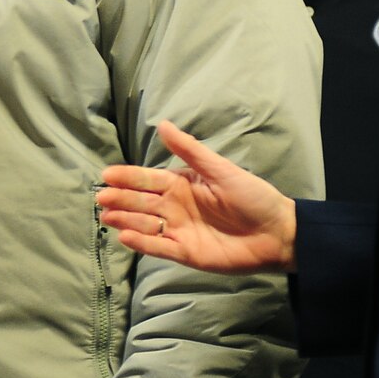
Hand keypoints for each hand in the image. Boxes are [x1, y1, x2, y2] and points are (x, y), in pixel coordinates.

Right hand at [96, 119, 297, 271]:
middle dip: (120, 199)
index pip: (148, 179)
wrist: (277, 232)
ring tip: (107, 216)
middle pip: (141, 202)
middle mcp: (176, 207)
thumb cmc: (252, 196)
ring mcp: (179, 231)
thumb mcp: (220, 169)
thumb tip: (161, 125)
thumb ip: (190, 150)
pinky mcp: (185, 253)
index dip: (128, 177)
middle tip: (101, 197)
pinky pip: (159, 247)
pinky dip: (142, 243)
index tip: (107, 174)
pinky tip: (125, 236)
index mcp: (182, 185)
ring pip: (145, 224)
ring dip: (125, 219)